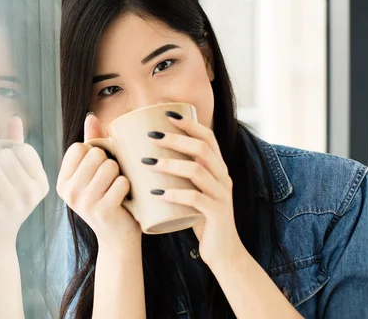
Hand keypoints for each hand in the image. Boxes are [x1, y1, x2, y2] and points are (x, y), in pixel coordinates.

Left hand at [0, 115, 48, 238]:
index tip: (4, 164)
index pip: (23, 149)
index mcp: (42, 183)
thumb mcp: (17, 176)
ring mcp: (15, 205)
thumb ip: (17, 146)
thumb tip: (15, 118)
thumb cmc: (4, 202)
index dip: (9, 151)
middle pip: (6, 157)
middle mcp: (33, 194)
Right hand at [56, 114, 140, 247]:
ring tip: (117, 189)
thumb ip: (92, 143)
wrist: (118, 239)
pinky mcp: (102, 210)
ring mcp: (84, 202)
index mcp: (62, 181)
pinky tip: (125, 199)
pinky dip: (129, 187)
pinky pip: (122, 182)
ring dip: (121, 175)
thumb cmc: (108, 199)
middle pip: (96, 155)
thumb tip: (91, 116)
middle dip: (110, 163)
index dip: (95, 153)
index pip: (79, 147)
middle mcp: (68, 192)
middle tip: (112, 181)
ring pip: (110, 166)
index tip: (99, 169)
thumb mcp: (95, 173)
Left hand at [144, 111, 244, 267]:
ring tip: (147, 163)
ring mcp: (222, 195)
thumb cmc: (200, 217)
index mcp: (218, 169)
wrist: (223, 251)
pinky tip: (157, 193)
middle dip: (175, 139)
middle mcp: (223, 177)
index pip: (208, 137)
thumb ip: (179, 176)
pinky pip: (195, 199)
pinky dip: (174, 194)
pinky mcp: (217, 214)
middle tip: (150, 135)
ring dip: (170, 164)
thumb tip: (144, 158)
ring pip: (197, 171)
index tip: (167, 114)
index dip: (189, 123)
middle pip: (202, 149)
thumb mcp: (193, 191)